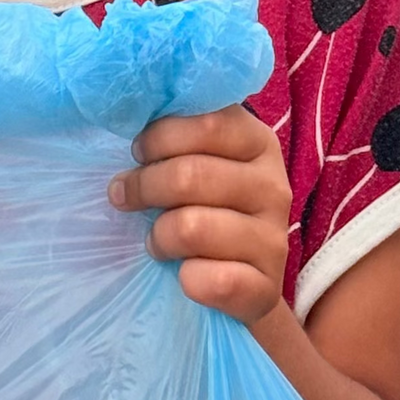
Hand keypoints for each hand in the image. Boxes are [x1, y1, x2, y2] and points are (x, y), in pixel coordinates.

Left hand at [109, 104, 290, 326]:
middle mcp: (273, 186)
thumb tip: (126, 112)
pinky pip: (212, 281)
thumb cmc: (203, 207)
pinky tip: (184, 275)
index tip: (138, 152)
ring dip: (159, 236)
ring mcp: (274, 239)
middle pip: (190, 175)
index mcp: (257, 142)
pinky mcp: (267, 288)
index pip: (208, 124)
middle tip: (125, 196)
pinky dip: (187, 279)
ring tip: (155, 239)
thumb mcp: (196, 160)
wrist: (242, 282)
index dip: (160, 137)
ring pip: (192, 227)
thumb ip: (174, 135)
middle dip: (143, 186)